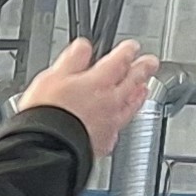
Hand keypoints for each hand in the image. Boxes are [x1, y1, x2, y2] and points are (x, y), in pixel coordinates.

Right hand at [19, 38, 158, 155]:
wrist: (45, 148)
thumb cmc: (46, 114)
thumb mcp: (51, 77)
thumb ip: (72, 60)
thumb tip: (83, 47)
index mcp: (98, 81)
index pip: (119, 59)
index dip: (127, 50)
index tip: (131, 46)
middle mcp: (110, 100)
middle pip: (133, 80)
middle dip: (143, 69)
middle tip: (150, 63)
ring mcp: (110, 123)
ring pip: (131, 105)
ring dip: (138, 95)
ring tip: (142, 89)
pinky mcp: (104, 142)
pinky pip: (118, 129)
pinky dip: (122, 121)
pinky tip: (119, 122)